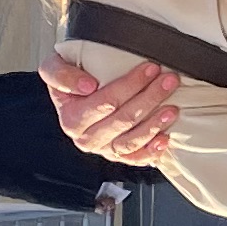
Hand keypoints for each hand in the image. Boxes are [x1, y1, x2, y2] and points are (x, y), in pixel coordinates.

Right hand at [45, 52, 178, 164]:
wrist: (74, 90)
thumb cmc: (70, 78)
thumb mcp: (54, 67)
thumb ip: (61, 74)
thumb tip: (87, 86)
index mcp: (72, 118)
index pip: (105, 102)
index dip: (130, 85)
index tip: (150, 68)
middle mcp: (86, 138)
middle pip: (123, 119)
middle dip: (150, 98)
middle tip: (168, 81)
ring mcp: (103, 149)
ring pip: (131, 140)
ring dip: (154, 124)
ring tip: (172, 108)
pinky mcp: (116, 155)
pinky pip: (134, 158)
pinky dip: (150, 151)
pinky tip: (164, 140)